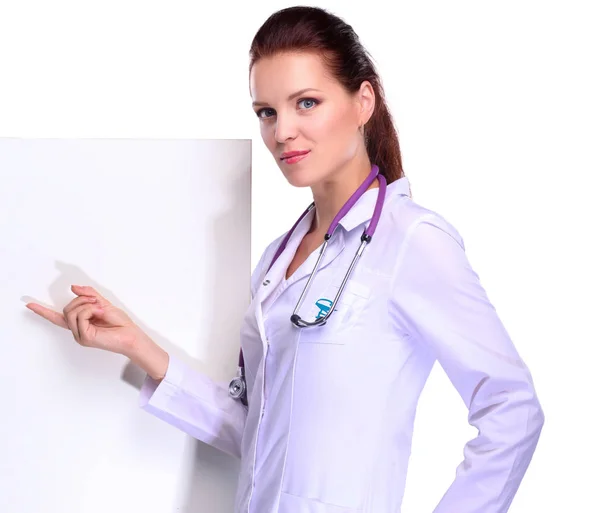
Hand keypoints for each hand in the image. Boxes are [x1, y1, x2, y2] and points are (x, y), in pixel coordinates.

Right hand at [25, 285, 141, 354]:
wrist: (131, 334)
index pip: (57, 317)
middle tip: (98, 302)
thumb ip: (88, 294)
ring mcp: (80, 335)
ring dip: (87, 304)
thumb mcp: (103, 303)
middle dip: (82, 299)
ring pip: (72, 311)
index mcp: (80, 323)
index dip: (42, 311)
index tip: (28, 304)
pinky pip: (80, 316)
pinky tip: (100, 313)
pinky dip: (90, 309)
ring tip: (101, 309)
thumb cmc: (119, 322)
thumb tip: (73, 287)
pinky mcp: (84, 337)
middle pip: (67, 308)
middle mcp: (77, 330)